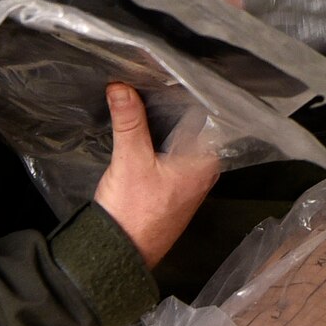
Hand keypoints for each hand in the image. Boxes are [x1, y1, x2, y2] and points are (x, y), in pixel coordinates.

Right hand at [92, 84, 220, 267]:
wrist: (118, 254)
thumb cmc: (133, 214)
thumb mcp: (129, 160)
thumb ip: (128, 121)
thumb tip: (121, 87)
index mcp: (205, 161)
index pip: (207, 116)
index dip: (189, 92)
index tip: (173, 71)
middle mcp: (203, 170)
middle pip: (192, 126)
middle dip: (173, 104)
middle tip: (154, 76)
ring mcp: (187, 180)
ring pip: (178, 140)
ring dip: (163, 122)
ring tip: (144, 93)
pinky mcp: (169, 188)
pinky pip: (168, 153)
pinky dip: (156, 138)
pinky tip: (140, 125)